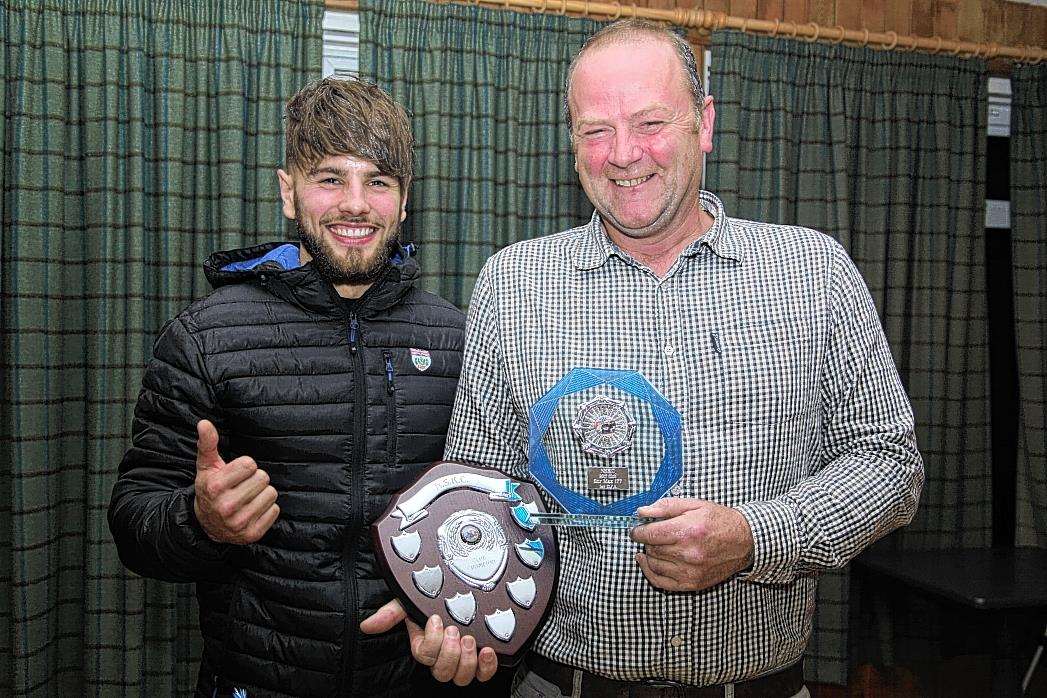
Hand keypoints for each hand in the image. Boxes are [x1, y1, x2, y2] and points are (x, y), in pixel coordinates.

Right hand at [193, 419, 279, 543]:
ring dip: (262, 493)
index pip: (249, 464)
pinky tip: (252, 510)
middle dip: (255, 479)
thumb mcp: (207, 467)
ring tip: (248, 498)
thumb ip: (208, 443)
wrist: (207, 524)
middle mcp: (225, 507)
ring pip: (271, 494)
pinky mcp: (252, 535)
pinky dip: (267, 509)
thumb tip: (204, 423)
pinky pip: (275, 510)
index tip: (236, 474)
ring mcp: (239, 523)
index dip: (246, 467)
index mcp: (214, 487)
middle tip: (242, 486)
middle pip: (263, 478)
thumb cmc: (211, 488)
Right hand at [360, 599, 498, 684]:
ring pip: (461, 678)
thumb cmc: (433, 597)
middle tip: (455, 631)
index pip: (424, 656)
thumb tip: (367, 625)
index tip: (436, 619)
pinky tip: (488, 651)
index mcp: (424, 644)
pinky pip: (483, 674)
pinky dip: (487, 666)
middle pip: (442, 672)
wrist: (462, 587)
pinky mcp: (482, 659)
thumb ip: (391, 613)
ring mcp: (462, 659)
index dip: (431, 642)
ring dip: (466, 660)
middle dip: (449, 653)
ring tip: (470, 639)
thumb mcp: (411, 599)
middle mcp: (442, 656)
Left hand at [630, 498, 753, 591]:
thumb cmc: (719, 521)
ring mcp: (690, 571)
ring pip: (654, 564)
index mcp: (687, 531)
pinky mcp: (692, 584)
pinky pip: (661, 582)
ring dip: (650, 554)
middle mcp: (688, 554)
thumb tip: (642, 511)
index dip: (638, 530)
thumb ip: (666, 507)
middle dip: (647, 540)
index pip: (649, 534)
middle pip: (651, 548)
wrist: (745, 541)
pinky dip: (650, 572)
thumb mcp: (694, 505)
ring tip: (656, 546)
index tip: (635, 528)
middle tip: (652, 534)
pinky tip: (648, 562)